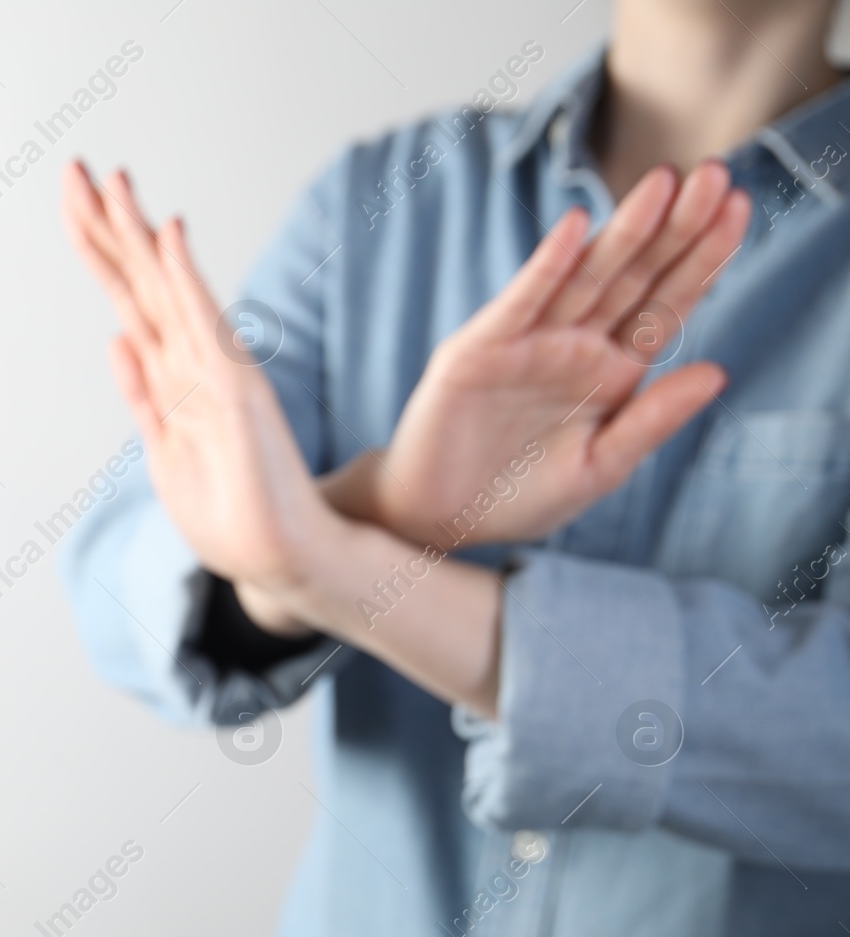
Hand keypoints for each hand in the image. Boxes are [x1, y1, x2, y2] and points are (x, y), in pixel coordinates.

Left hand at [60, 161, 340, 631]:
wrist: (279, 560)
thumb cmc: (229, 511)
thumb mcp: (164, 452)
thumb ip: (142, 395)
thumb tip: (117, 342)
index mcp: (170, 375)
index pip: (127, 298)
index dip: (99, 248)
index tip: (73, 198)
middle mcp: (191, 361)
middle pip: (139, 281)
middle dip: (106, 224)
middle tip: (74, 167)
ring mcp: (215, 371)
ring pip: (166, 289)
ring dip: (139, 234)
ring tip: (114, 180)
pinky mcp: (236, 392)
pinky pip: (204, 325)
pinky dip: (185, 279)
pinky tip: (170, 235)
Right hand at [323, 161, 750, 546]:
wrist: (441, 519)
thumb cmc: (519, 496)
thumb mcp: (600, 467)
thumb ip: (653, 420)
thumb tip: (718, 372)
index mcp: (612, 370)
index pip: (667, 304)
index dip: (703, 258)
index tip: (738, 209)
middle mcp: (574, 344)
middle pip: (634, 276)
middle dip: (675, 227)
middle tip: (715, 173)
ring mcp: (527, 341)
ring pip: (585, 277)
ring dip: (623, 231)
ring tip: (663, 183)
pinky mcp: (479, 349)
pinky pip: (520, 301)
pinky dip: (546, 265)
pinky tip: (575, 227)